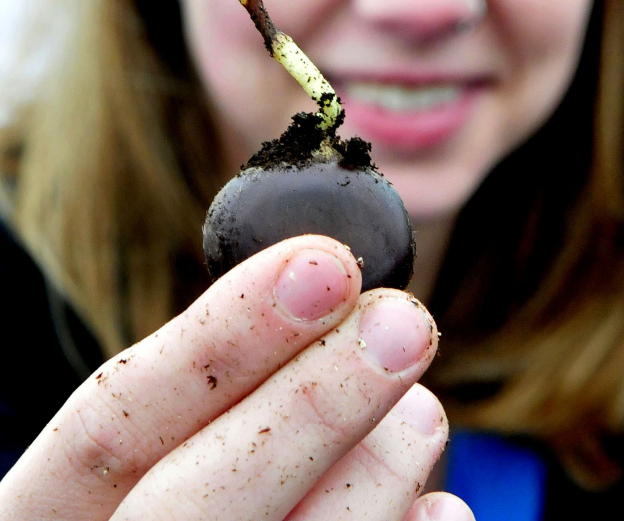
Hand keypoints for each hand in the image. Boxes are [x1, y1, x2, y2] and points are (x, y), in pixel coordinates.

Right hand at [0, 235, 473, 520]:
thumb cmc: (177, 485)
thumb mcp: (157, 432)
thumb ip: (220, 379)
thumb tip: (337, 293)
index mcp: (48, 511)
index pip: (114, 422)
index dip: (226, 335)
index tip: (327, 265)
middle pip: (194, 506)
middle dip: (312, 403)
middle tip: (403, 321)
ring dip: (375, 472)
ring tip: (419, 411)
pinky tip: (437, 507)